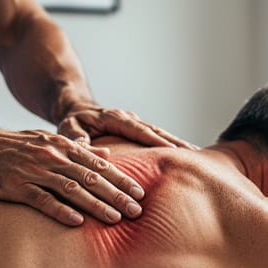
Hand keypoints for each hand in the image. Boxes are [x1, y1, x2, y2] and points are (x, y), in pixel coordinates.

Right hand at [0, 127, 145, 226]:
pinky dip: (61, 211)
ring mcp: (35, 171)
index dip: (121, 179)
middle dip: (116, 195)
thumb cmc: (14, 146)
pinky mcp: (17, 186)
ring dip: (96, 205)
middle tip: (137, 210)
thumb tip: (107, 155)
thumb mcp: (49, 141)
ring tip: (116, 219)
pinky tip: (78, 222)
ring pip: (72, 189)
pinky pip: (43, 200)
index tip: (140, 193)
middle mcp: (53, 157)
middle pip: (91, 178)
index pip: (99, 165)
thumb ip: (79, 149)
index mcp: (63, 147)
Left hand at [57, 102, 195, 148]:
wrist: (76, 109)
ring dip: (179, 145)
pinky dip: (172, 146)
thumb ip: (76, 137)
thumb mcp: (68, 127)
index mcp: (115, 118)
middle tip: (196, 155)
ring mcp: (136, 124)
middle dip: (176, 143)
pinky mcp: (139, 131)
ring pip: (161, 134)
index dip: (156, 141)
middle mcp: (129, 119)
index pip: (139, 130)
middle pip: (157, 131)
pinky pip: (158, 138)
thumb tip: (86, 148)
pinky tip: (187, 157)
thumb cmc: (72, 121)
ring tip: (199, 157)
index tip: (172, 150)